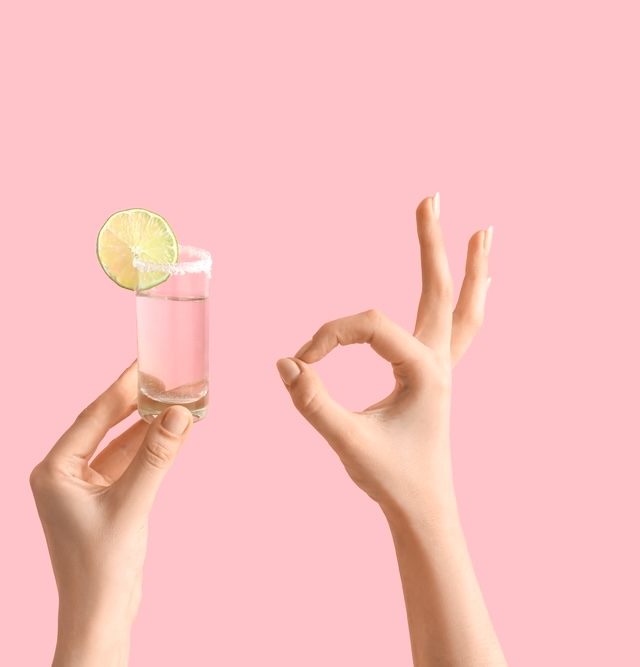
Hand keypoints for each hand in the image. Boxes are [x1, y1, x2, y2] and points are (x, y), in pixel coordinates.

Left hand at [30, 361, 192, 666]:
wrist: (99, 616)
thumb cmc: (101, 567)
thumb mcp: (131, 505)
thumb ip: (156, 457)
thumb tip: (179, 414)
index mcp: (53, 470)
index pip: (93, 417)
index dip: (122, 389)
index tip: (145, 362)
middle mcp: (64, 475)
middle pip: (106, 427)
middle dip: (138, 405)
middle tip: (167, 376)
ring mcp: (83, 489)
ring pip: (121, 446)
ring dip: (149, 428)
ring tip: (179, 401)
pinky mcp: (104, 503)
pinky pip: (129, 466)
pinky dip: (151, 452)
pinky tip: (174, 434)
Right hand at [275, 193, 490, 521]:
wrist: (424, 509)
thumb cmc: (390, 477)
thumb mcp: (347, 442)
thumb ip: (314, 402)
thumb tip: (285, 362)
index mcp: (425, 372)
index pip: (367, 326)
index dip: (327, 337)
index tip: (300, 364)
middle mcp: (440, 363)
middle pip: (441, 290)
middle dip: (434, 243)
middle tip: (431, 196)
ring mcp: (444, 368)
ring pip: (463, 307)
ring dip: (472, 268)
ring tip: (484, 231)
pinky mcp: (437, 377)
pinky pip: (460, 328)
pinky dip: (469, 299)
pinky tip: (474, 284)